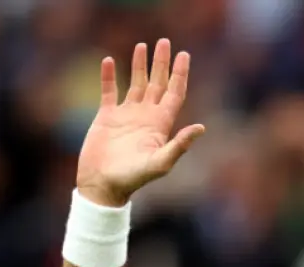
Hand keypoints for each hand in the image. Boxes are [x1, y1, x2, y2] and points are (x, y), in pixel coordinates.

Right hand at [76, 40, 204, 207]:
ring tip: (141, 46)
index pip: (174, 93)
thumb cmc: (132, 178)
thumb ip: (179, 145)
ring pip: (135, 83)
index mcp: (160, 124)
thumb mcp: (159, 163)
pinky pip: (108, 91)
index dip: (180, 74)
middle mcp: (145, 116)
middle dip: (162, 63)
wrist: (103, 186)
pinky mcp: (106, 117)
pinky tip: (107, 61)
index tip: (184, 55)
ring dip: (139, 65)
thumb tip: (201, 127)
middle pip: (158, 83)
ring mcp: (126, 115)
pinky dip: (108, 76)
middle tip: (164, 42)